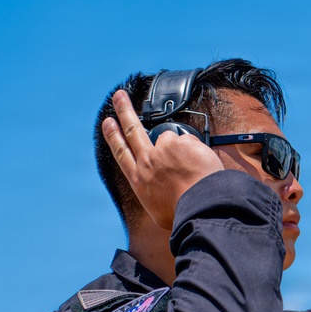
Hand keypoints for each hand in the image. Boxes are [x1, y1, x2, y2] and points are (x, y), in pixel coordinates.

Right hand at [101, 89, 224, 229]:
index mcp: (139, 179)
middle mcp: (148, 161)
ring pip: (170, 139)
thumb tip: (162, 197)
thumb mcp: (159, 213)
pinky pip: (191, 143)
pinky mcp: (182, 143)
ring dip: (179, 148)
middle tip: (119, 96)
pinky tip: (202, 165)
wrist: (200, 207)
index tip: (108, 122)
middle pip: (132, 130)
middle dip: (124, 110)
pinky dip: (197, 152)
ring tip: (190, 165)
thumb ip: (157, 197)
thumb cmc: (181, 215)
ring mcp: (164, 150)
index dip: (113, 135)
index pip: (121, 153)